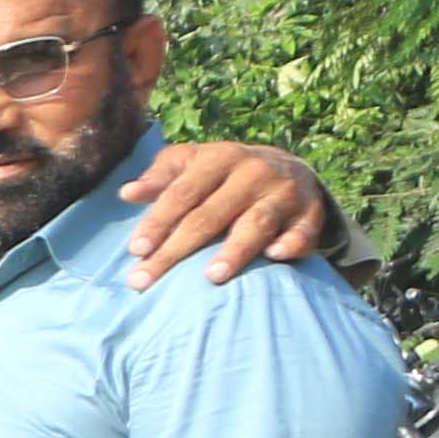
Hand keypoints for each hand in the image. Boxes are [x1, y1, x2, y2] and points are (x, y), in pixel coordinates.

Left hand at [115, 142, 336, 285]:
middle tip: (146, 279)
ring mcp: (284, 193)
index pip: (182, 193)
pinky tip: (274, 257)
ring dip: (235, 250)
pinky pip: (303, 232)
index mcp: (219, 158)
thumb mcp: (191, 163)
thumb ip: (160, 177)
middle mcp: (253, 173)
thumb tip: (127, 193)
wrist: (289, 166)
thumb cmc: (222, 172)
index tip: (135, 250)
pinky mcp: (310, 213)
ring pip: (256, 223)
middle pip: (210, 216)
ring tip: (212, 276)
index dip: (158, 222)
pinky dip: (291, 244)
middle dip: (176, 250)